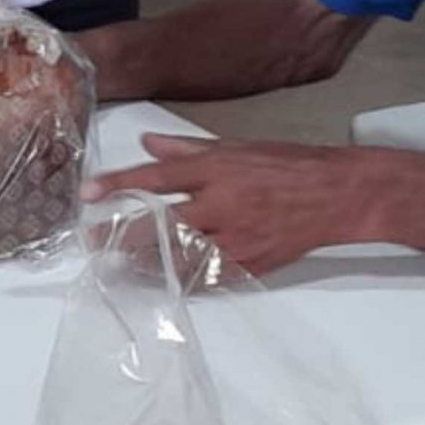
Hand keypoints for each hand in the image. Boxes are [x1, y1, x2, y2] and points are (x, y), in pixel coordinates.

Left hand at [81, 134, 382, 273]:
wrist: (338, 195)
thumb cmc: (286, 165)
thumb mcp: (236, 146)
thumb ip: (186, 149)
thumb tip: (146, 144)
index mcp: (217, 169)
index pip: (157, 177)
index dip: (119, 185)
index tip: (87, 194)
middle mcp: (222, 203)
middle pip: (160, 224)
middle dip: (121, 235)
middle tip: (92, 243)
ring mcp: (236, 238)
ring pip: (179, 256)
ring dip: (144, 262)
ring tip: (117, 264)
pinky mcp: (250, 263)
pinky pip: (206, 277)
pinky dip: (180, 279)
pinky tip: (159, 280)